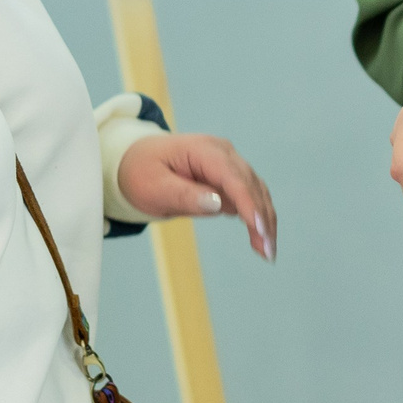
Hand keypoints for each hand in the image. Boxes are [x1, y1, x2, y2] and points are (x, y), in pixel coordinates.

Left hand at [116, 133, 277, 261]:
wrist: (135, 161)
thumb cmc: (141, 173)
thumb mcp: (153, 188)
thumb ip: (184, 196)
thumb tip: (218, 204)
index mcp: (203, 150)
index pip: (233, 178)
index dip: (248, 204)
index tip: (259, 229)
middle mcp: (223, 152)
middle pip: (251, 185)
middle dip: (262, 218)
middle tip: (267, 252)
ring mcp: (229, 163)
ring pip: (257, 192)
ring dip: (265, 221)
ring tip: (267, 252)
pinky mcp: (230, 178)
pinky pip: (250, 197)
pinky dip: (257, 217)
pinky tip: (260, 240)